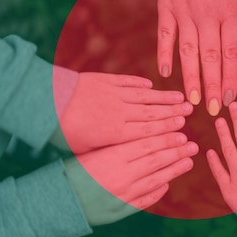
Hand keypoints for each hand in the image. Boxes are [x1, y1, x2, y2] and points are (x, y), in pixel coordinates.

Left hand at [58, 73, 192, 153]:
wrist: (45, 102)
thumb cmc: (62, 132)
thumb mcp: (85, 149)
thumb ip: (109, 150)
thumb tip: (125, 156)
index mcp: (116, 132)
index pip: (149, 131)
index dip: (168, 130)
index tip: (183, 130)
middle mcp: (119, 112)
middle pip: (152, 113)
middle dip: (174, 113)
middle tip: (191, 112)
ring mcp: (113, 94)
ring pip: (145, 96)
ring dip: (164, 98)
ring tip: (181, 98)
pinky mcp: (104, 80)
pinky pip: (127, 82)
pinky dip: (140, 84)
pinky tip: (151, 86)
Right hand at [64, 132, 197, 225]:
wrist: (54, 202)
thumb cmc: (70, 170)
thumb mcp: (92, 150)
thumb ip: (116, 145)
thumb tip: (141, 137)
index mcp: (113, 156)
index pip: (147, 144)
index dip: (166, 138)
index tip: (181, 132)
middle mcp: (121, 175)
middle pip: (156, 160)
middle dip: (176, 152)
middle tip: (192, 145)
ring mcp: (122, 195)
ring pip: (155, 179)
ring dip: (174, 170)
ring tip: (188, 161)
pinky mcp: (120, 210)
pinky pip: (144, 200)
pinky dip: (157, 192)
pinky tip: (167, 184)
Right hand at [157, 0, 236, 115]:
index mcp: (231, 10)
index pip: (233, 53)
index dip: (233, 78)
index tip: (233, 99)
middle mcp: (208, 14)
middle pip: (212, 58)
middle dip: (214, 87)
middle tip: (215, 110)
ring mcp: (185, 9)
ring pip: (188, 51)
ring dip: (191, 78)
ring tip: (192, 101)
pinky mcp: (166, 3)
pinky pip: (165, 33)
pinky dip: (165, 53)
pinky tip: (165, 73)